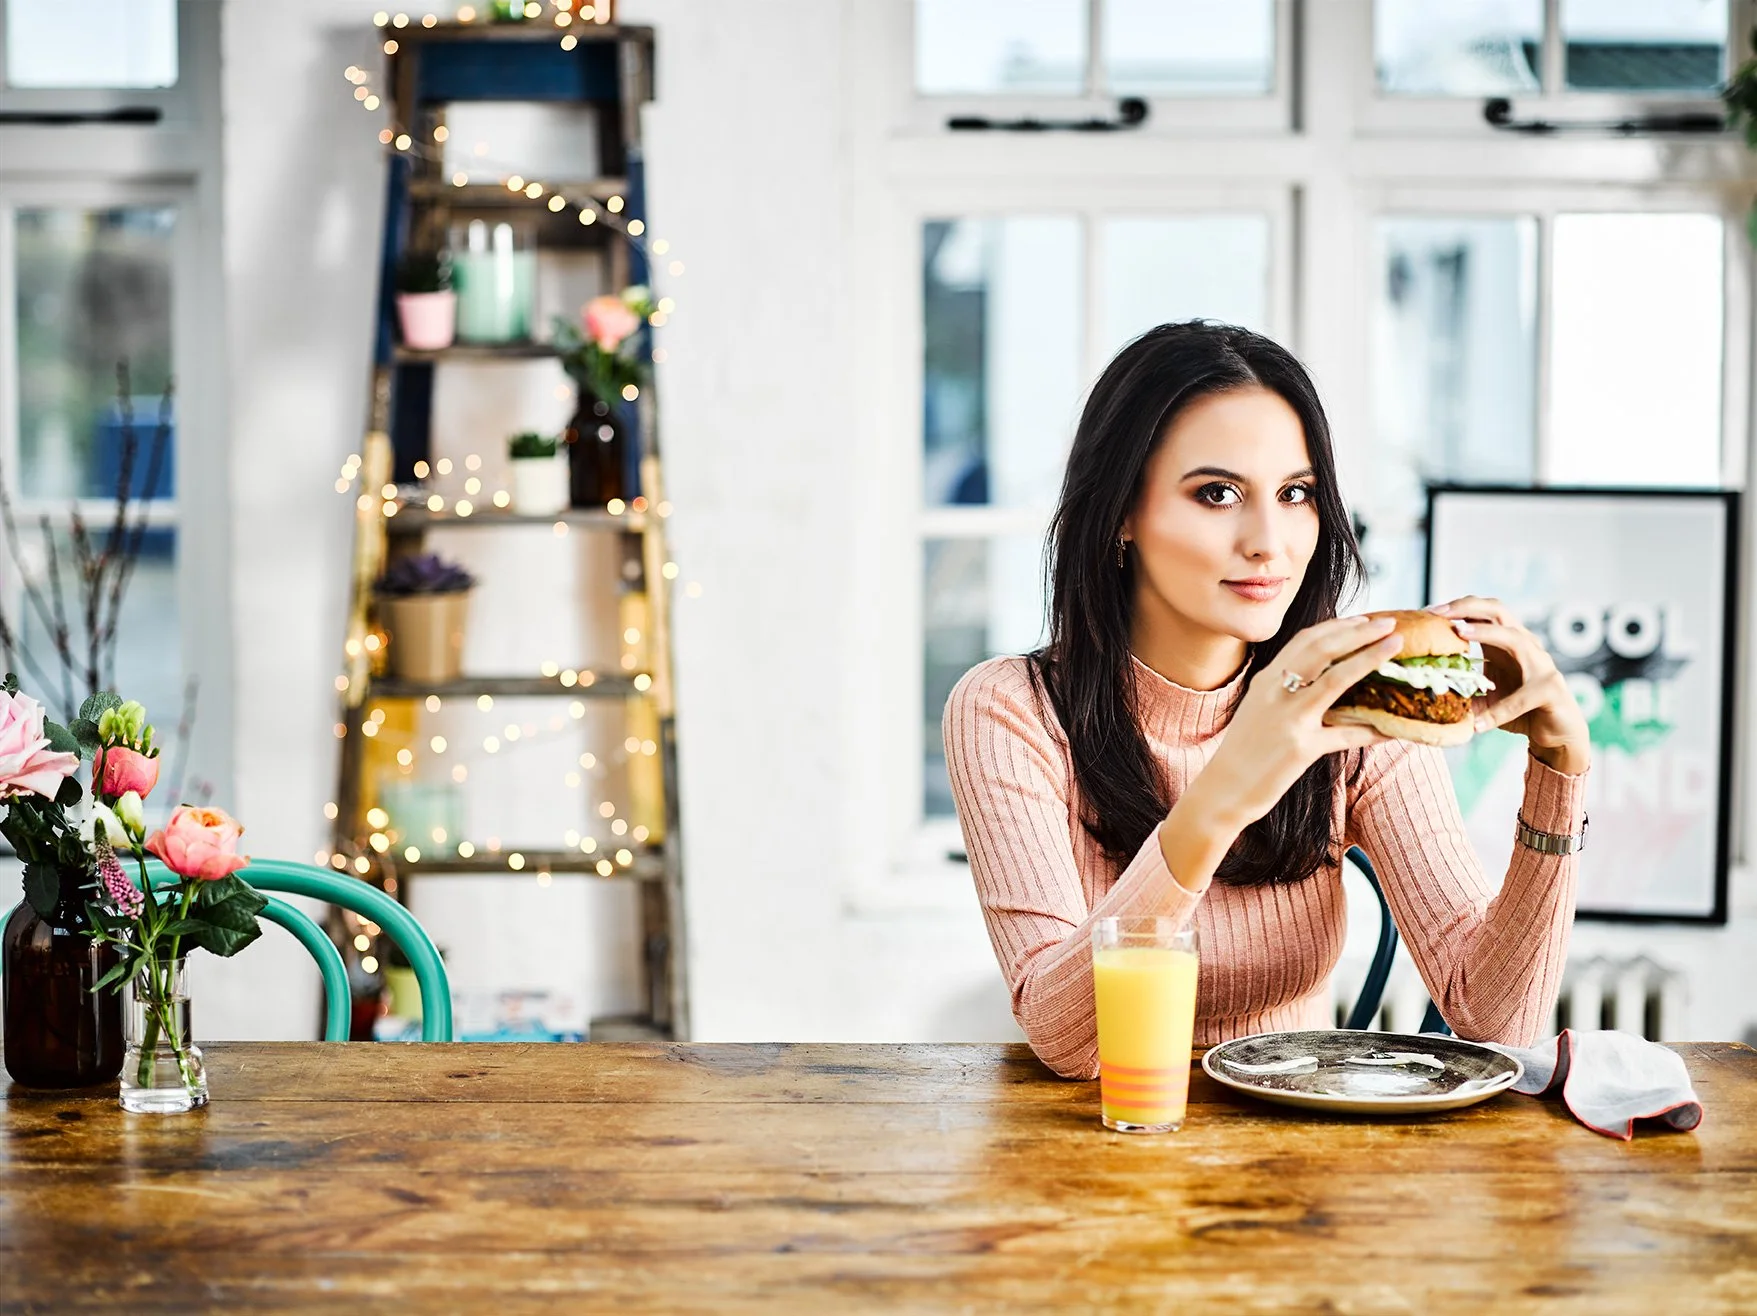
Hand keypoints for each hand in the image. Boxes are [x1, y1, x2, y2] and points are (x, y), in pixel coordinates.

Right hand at [1190, 613, 1403, 832]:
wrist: (1222, 790)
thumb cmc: (1243, 753)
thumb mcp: (1259, 711)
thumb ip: (1284, 693)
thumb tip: (1322, 683)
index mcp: (1266, 680)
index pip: (1304, 641)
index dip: (1337, 626)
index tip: (1362, 620)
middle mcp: (1275, 692)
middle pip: (1321, 648)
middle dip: (1358, 631)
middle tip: (1387, 623)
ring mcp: (1288, 718)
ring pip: (1335, 679)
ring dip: (1369, 658)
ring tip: (1395, 646)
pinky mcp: (1301, 748)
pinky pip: (1346, 735)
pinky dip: (1373, 730)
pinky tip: (1393, 729)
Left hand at [1428, 596, 1591, 775]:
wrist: (1555, 735)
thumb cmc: (1518, 711)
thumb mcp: (1483, 698)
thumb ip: (1461, 690)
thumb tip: (1423, 690)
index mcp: (1504, 643)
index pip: (1481, 612)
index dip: (1456, 607)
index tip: (1428, 612)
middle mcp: (1524, 645)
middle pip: (1499, 610)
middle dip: (1467, 607)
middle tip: (1439, 613)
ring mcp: (1540, 664)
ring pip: (1515, 639)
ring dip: (1486, 634)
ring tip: (1459, 634)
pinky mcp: (1550, 689)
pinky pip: (1522, 698)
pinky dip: (1500, 710)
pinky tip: (1480, 725)